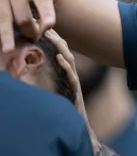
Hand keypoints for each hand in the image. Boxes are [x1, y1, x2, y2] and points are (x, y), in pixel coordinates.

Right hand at [0, 0, 54, 52]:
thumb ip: (42, 1)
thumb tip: (44, 28)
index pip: (43, 0)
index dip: (47, 13)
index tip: (50, 25)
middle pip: (23, 16)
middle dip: (30, 31)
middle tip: (34, 37)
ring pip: (3, 18)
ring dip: (7, 36)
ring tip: (9, 50)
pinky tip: (0, 38)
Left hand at [44, 29, 100, 151]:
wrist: (78, 129)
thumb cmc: (66, 114)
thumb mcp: (57, 94)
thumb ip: (53, 81)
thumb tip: (38, 71)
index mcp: (67, 75)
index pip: (61, 53)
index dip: (54, 40)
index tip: (43, 29)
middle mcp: (72, 76)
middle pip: (65, 52)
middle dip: (56, 39)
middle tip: (45, 26)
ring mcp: (74, 83)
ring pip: (68, 60)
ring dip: (60, 47)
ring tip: (51, 36)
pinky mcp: (75, 91)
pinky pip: (70, 76)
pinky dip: (65, 66)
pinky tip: (59, 57)